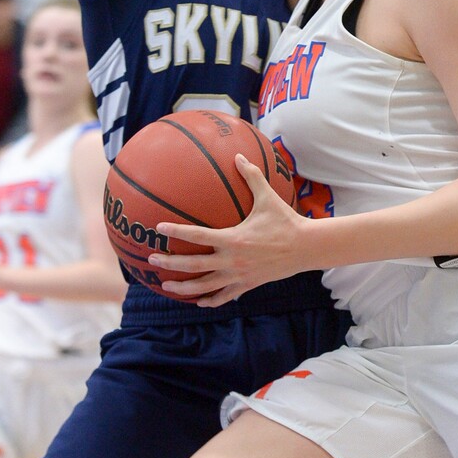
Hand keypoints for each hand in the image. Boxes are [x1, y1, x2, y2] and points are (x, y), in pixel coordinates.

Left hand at [149, 155, 310, 306]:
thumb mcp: (268, 197)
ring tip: (165, 286)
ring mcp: (238, 275)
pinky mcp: (247, 285)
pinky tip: (199, 302)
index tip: (158, 228)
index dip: (176, 232)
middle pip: (194, 265)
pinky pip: (225, 296)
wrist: (306, 247)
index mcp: (233, 238)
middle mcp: (232, 260)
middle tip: (152, 260)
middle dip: (170, 264)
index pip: (197, 236)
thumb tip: (238, 156)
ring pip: (205, 286)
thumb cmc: (285, 220)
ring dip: (184, 288)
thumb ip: (251, 177)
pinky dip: (210, 300)